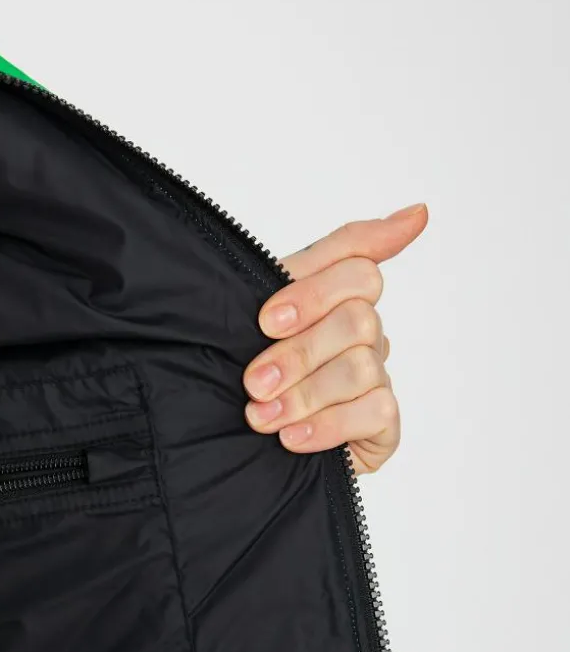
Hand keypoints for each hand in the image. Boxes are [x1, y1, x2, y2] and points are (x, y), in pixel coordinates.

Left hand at [242, 202, 427, 474]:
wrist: (231, 440)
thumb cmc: (247, 367)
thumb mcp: (264, 305)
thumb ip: (328, 256)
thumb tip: (420, 212)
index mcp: (335, 297)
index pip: (357, 266)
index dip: (313, 293)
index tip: (265, 322)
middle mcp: (364, 333)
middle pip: (357, 319)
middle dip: (298, 353)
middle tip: (254, 382)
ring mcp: (376, 377)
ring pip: (362, 367)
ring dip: (304, 394)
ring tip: (261, 416)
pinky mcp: (384, 422)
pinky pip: (376, 411)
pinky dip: (327, 425)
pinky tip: (292, 437)